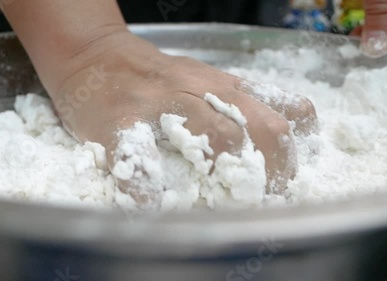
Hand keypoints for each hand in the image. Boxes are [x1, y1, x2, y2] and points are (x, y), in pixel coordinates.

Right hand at [52, 30, 316, 209]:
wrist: (94, 55)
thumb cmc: (153, 75)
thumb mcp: (204, 78)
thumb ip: (235, 102)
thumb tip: (273, 138)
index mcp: (222, 86)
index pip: (279, 110)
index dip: (292, 148)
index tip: (288, 176)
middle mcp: (200, 92)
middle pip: (260, 126)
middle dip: (275, 168)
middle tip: (267, 195)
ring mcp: (160, 106)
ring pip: (214, 136)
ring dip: (229, 174)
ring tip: (226, 201)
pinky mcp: (118, 124)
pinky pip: (138, 162)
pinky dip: (147, 190)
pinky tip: (152, 204)